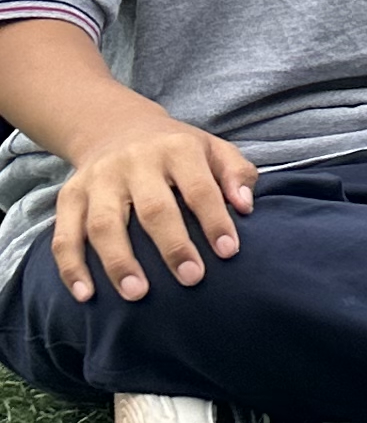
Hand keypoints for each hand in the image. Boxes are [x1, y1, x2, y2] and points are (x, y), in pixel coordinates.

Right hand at [47, 110, 256, 304]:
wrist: (116, 128)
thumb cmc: (176, 150)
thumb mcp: (213, 148)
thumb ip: (235, 173)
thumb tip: (245, 206)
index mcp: (176, 149)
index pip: (199, 188)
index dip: (215, 221)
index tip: (229, 252)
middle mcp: (134, 162)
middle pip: (152, 208)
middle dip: (172, 246)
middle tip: (191, 278)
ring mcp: (98, 180)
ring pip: (103, 224)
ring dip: (119, 262)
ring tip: (137, 294)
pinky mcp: (69, 197)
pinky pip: (64, 236)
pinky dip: (72, 267)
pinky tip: (86, 295)